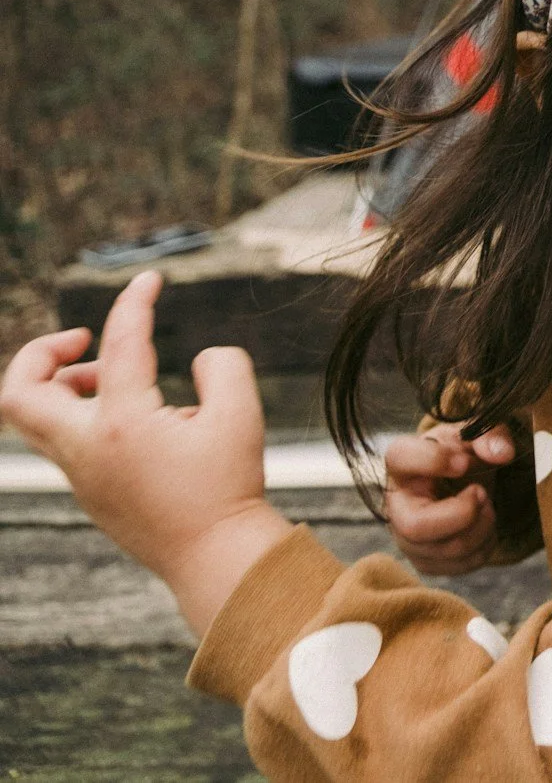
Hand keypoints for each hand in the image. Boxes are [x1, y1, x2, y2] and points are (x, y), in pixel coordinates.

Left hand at [0, 271, 290, 634]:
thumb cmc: (229, 487)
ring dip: (63, 383)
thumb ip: (223, 366)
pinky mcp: (89, 489)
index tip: (149, 280)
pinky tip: (137, 414)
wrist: (213, 557)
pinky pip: (64, 438)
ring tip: (113, 376)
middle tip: (85, 339)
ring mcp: (81, 473)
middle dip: (42, 352)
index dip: (134, 302)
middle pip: (19, 392)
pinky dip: (83, 412)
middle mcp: (87, 448)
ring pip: (34, 417)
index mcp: (122, 424)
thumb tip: (198, 360)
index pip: (119, 344)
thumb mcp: (243, 414)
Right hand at [381, 421, 517, 575]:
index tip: (464, 462)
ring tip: (487, 506)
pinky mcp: (426, 561)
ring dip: (481, 528)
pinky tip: (484, 526)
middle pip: (416, 526)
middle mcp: (396, 505)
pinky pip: (459, 566)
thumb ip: (490, 435)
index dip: (435, 460)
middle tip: (482, 493)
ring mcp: (407, 538)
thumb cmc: (460, 456)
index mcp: (402, 462)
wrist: (460, 484)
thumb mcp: (473, 436)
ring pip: (444, 550)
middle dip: (463, 513)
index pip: (401, 457)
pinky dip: (485, 547)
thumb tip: (502, 453)